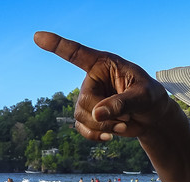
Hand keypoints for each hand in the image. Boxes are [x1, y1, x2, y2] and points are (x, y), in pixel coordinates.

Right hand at [33, 31, 170, 141]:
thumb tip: (96, 114)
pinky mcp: (88, 116)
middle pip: (84, 101)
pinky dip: (96, 135)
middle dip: (103, 115)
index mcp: (103, 64)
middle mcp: (92, 80)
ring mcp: (88, 99)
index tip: (38, 37)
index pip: (76, 54)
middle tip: (127, 118)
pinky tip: (110, 136)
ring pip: (82, 117)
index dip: (57, 45)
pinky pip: (82, 128)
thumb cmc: (150, 98)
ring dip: (103, 126)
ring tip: (125, 124)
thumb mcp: (143, 96)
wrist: (151, 117)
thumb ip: (121, 103)